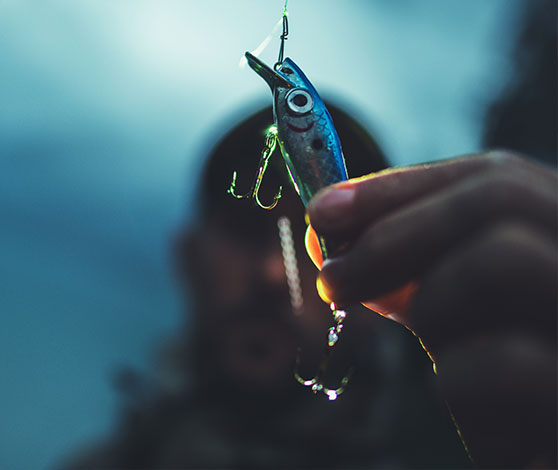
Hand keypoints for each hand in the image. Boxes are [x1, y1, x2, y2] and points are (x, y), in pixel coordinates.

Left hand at [306, 151, 556, 467]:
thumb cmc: (516, 383)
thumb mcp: (461, 311)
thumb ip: (406, 270)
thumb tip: (327, 236)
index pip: (494, 177)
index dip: (398, 188)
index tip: (325, 211)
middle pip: (498, 196)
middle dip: (392, 235)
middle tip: (332, 280)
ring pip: (502, 257)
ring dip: (433, 308)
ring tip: (438, 356)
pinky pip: (508, 363)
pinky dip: (459, 386)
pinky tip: (475, 415)